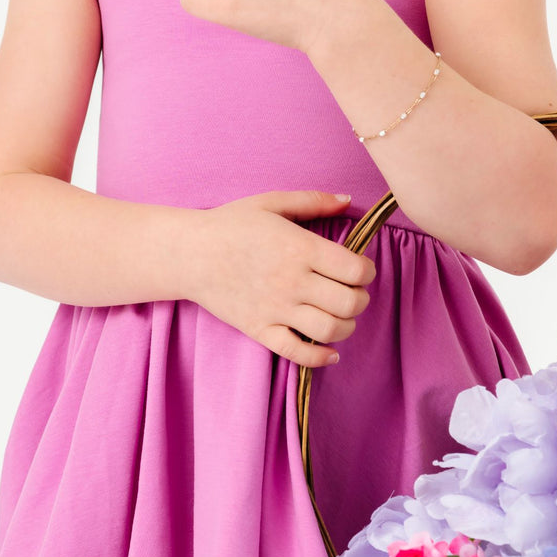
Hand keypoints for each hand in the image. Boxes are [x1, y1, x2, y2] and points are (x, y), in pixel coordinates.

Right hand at [188, 189, 376, 367]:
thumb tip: (348, 200)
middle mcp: (292, 281)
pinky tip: (330, 351)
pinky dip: (321, 357)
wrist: (188, 253)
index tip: (361, 269)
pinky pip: (298, 353)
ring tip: (342, 317)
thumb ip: (313, 200)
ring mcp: (276, 309)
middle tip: (353, 293)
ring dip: (346, 326)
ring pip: (330, 330)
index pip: (356, 270)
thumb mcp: (271, 202)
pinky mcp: (259, 329)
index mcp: (299, 248)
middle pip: (349, 302)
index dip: (367, 272)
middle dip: (361, 299)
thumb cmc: (230, 224)